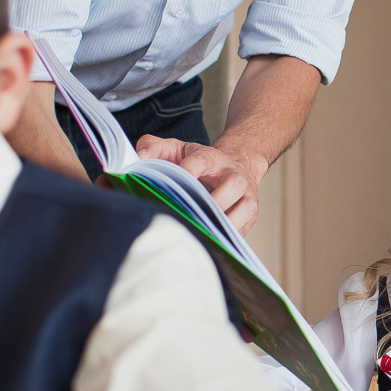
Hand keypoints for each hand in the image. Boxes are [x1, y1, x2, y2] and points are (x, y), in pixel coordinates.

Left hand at [136, 135, 262, 234]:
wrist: (234, 166)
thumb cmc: (199, 162)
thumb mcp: (175, 149)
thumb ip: (154, 147)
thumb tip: (140, 157)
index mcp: (212, 158)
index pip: (202, 161)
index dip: (190, 171)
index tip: (178, 182)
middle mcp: (234, 174)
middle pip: (234, 184)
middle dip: (215, 201)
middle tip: (193, 215)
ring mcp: (246, 194)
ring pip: (246, 207)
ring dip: (226, 222)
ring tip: (204, 233)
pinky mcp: (250, 213)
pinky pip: (244, 227)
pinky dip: (229, 237)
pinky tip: (212, 242)